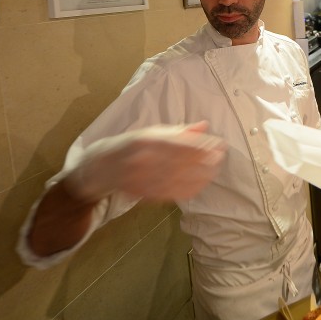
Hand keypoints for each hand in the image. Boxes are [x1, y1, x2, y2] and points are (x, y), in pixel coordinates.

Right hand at [67, 122, 225, 202]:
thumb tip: (204, 125)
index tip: (218, 144)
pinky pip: (169, 194)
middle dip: (203, 160)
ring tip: (214, 170)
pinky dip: (187, 189)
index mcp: (145, 140)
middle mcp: (142, 160)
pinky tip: (200, 184)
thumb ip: (179, 131)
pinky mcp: (143, 194)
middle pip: (180, 162)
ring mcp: (142, 179)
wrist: (100, 168)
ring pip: (176, 180)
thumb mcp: (151, 132)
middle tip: (220, 157)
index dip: (201, 145)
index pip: (179, 144)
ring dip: (199, 176)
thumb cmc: (131, 146)